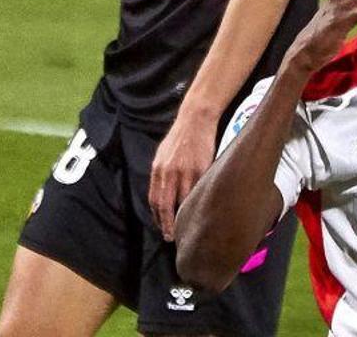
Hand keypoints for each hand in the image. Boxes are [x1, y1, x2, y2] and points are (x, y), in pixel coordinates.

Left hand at [150, 109, 216, 240]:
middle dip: (167, 224)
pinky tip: (199, 210)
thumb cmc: (180, 136)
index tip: (162, 228)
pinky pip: (198, 191)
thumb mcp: (163, 153)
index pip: (154, 199)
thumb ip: (161, 173)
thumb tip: (161, 191)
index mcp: (158, 169)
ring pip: (182, 201)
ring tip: (186, 229)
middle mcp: (169, 172)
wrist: (196, 119)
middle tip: (171, 237)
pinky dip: (197, 203)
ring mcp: (186, 171)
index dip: (157, 217)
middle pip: (165, 205)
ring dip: (183, 217)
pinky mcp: (201, 169)